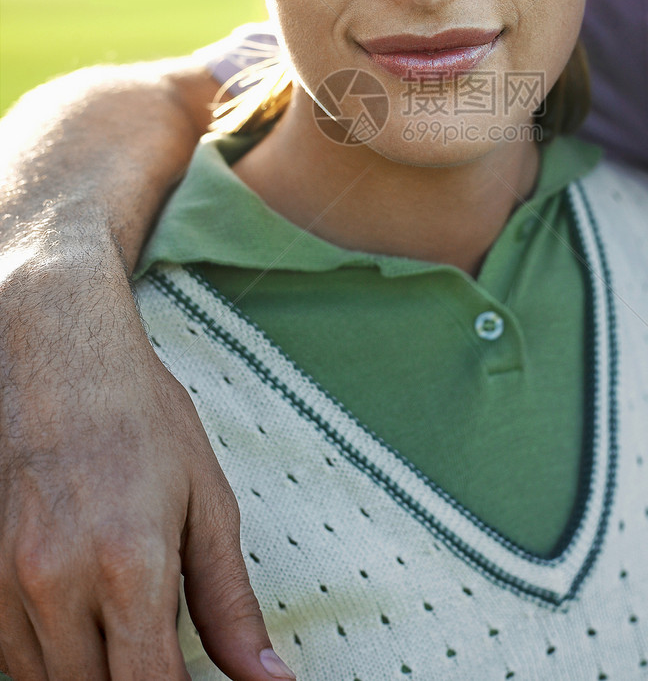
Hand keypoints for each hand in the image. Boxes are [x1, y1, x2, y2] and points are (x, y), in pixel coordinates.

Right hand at [0, 250, 294, 680]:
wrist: (58, 353)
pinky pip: (9, 654)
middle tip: (161, 650)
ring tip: (123, 622)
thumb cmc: (139, 417)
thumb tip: (268, 679)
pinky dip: (47, 654)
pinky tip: (79, 615)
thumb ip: (230, 602)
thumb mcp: (206, 501)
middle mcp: (56, 583)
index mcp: (129, 563)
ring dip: (90, 673)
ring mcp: (4, 581)